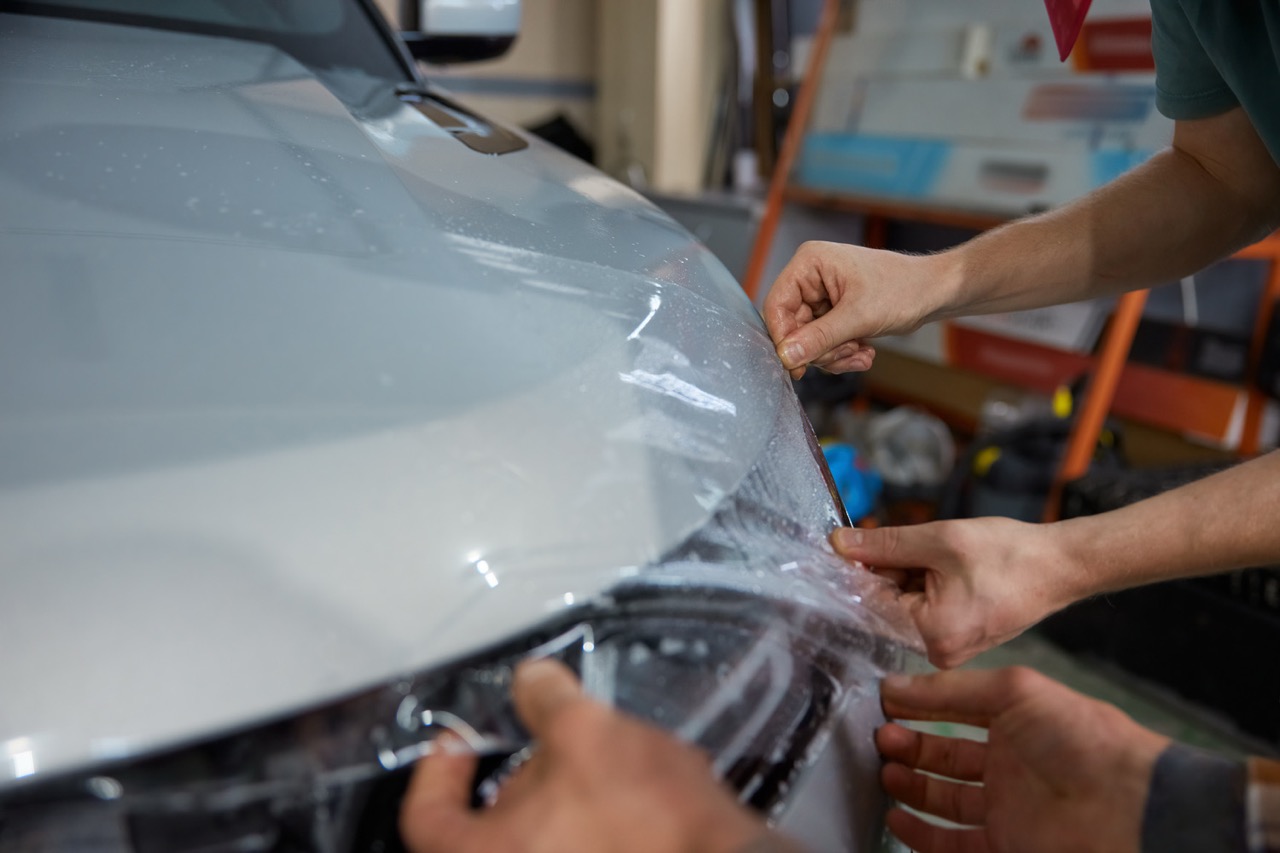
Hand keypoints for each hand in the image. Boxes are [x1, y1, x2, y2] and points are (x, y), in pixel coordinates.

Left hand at [399, 659, 772, 852]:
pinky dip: (593, 828)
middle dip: (522, 779)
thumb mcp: (589, 733)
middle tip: (550, 741)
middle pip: (488, 830)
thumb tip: (532, 680)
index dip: (438, 772)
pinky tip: (630, 798)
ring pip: (540, 842)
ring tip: (604, 766)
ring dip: (564, 804)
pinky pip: (581, 850)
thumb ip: (547, 702)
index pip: (427, 816)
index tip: (460, 742)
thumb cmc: (648, 822)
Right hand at [763, 241, 943, 378]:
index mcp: (810, 263)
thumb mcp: (858, 317)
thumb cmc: (903, 289)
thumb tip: (786, 356)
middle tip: (846, 354)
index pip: (777, 305)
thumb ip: (819, 338)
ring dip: (833, 354)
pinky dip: (841, 352)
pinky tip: (863, 352)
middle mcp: (811, 277)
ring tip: (860, 353)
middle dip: (820, 349)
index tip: (796, 365)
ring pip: (808, 339)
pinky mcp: (833, 311)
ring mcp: (822, 295)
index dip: (783, 338)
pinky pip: (823, 341)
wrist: (934, 292)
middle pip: (792, 327)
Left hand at [832, 519, 1080, 667]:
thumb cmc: (1009, 554)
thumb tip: (838, 544)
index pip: (870, 603)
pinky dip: (925, 584)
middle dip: (888, 571)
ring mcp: (948, 649)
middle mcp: (937, 653)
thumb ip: (885, 544)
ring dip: (908, 575)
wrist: (1061, 565)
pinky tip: (947, 566)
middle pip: (886, 606)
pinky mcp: (957, 638)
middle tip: (912, 545)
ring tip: (940, 555)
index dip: (857, 571)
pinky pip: (924, 609)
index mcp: (931, 635)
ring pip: (904, 605)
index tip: (844, 547)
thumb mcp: (941, 540)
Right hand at [878, 668, 1169, 852]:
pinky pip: (952, 843)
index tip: (882, 700)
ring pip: (944, 799)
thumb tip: (895, 683)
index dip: (919, 704)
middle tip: (879, 737)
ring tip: (884, 770)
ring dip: (910, 785)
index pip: (954, 709)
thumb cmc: (1079, 738)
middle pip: (945, 755)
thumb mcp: (1014, 691)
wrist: (1127, 808)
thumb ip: (951, 689)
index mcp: (1016, 720)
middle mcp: (1008, 763)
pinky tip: (896, 816)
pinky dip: (920, 834)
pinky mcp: (1004, 846)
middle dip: (910, 744)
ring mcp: (1006, 808)